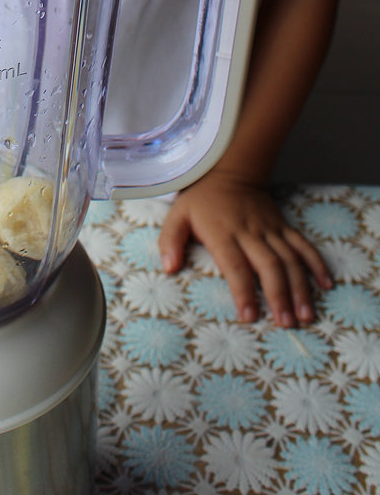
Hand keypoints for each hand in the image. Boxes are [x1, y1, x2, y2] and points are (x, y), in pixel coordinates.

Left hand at [158, 171, 332, 325]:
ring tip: (305, 315)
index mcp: (223, 233)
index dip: (243, 292)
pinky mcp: (283, 226)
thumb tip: (169, 269)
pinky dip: (316, 263)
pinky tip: (325, 285)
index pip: (235, 266)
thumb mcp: (177, 216)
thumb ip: (170, 241)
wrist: (229, 171)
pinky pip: (302, 245)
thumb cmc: (200, 200)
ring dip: (300, 287)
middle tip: (286, 324)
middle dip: (279, 295)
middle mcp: (250, 233)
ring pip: (289, 259)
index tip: (250, 316)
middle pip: (269, 265)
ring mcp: (270, 229)